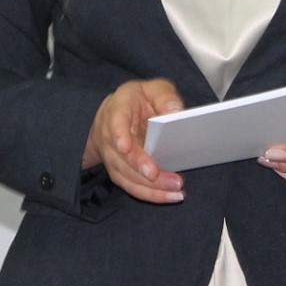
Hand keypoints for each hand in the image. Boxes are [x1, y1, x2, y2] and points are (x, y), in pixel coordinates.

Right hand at [84, 78, 184, 202]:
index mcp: (117, 109)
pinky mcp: (119, 171)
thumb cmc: (138, 101)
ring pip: (126, 175)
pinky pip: (131, 186)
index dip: (119, 135)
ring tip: (175, 189)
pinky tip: (169, 196)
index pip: (115, 122)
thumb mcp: (152, 89)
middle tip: (167, 177)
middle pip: (122, 156)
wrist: (116, 114)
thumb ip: (164, 97)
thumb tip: (176, 112)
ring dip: (151, 186)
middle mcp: (109, 135)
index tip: (125, 147)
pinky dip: (150, 194)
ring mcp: (112, 155)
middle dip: (142, 167)